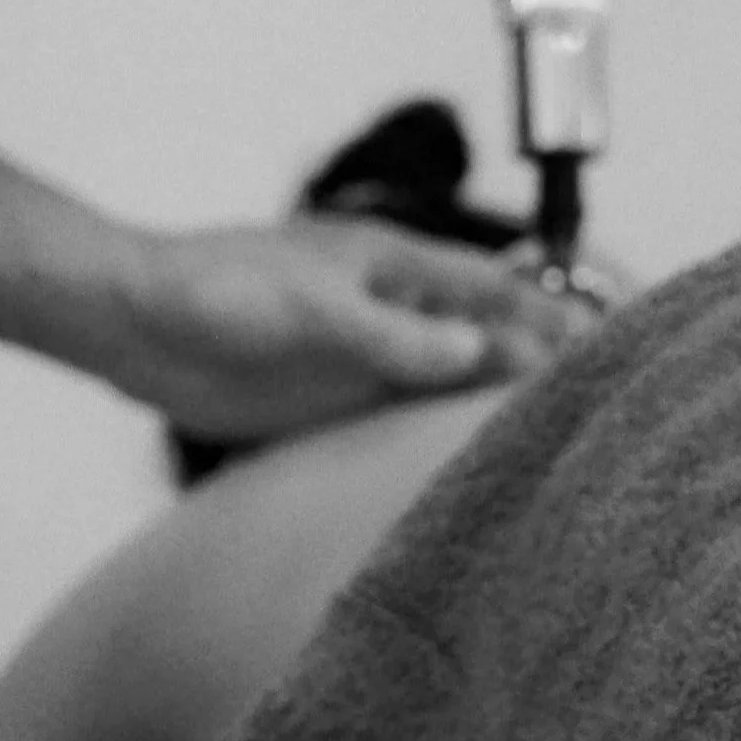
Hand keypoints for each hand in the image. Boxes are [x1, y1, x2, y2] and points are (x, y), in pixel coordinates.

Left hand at [113, 214, 582, 443]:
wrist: (131, 322)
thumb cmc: (216, 288)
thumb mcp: (316, 309)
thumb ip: (398, 335)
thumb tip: (484, 352)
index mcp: (394, 266)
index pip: (496, 290)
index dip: (553, 315)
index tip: (609, 345)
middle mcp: (390, 312)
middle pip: (483, 341)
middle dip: (538, 368)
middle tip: (601, 410)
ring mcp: (362, 360)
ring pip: (448, 387)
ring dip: (491, 411)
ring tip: (555, 452)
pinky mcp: (330, 405)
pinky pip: (400, 426)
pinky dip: (436, 444)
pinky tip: (471, 474)